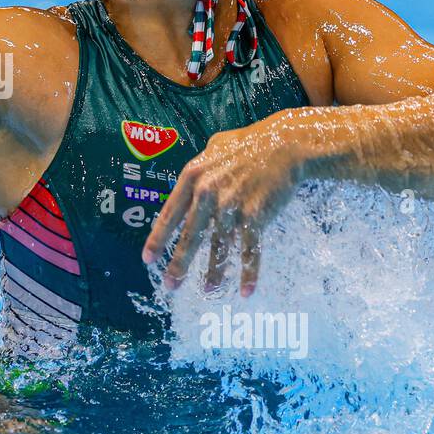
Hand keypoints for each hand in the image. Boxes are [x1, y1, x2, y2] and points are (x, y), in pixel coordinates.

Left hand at [141, 119, 308, 296]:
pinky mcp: (255, 215)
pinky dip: (249, 272)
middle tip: (170, 285)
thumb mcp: (214, 148)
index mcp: (193, 177)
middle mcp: (208, 193)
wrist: (284, 144)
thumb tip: (188, 184)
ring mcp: (231, 205)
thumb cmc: (249, 143)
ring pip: (219, 247)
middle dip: (179, 264)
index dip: (158, 239)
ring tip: (207, 290)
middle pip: (190, 236)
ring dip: (214, 272)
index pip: (170, 214)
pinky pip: (250, 250)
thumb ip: (198, 168)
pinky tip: (246, 290)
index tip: (149, 259)